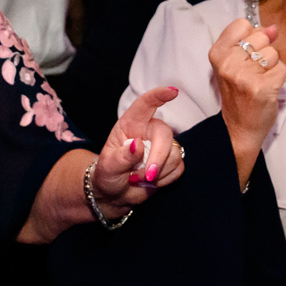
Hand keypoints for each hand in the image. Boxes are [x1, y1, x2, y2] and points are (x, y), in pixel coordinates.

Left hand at [89, 86, 185, 209]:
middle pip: (164, 134)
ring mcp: (161, 146)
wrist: (114, 194)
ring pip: (174, 154)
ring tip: (140, 179)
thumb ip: (121, 157)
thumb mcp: (108, 167)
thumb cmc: (108, 174)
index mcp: (131, 124)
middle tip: (148, 176)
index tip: (173, 92)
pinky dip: (165, 179)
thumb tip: (137, 145)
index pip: (145, 104)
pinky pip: (178, 168)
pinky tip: (151, 182)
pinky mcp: (171, 162)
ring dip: (159, 172)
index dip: (159, 95)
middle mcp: (148, 131)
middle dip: (159, 157)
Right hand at [209, 17, 284, 185]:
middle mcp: (228, 63)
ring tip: (260, 80)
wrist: (239, 128)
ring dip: (272, 67)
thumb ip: (251, 40)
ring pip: (274, 53)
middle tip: (253, 72)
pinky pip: (283, 69)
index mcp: (217, 53)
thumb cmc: (238, 93)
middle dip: (263, 52)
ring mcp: (244, 76)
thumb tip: (274, 28)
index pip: (242, 24)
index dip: (251, 36)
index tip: (246, 53)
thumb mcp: (233, 63)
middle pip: (261, 37)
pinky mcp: (262, 88)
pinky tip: (267, 89)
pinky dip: (279, 79)